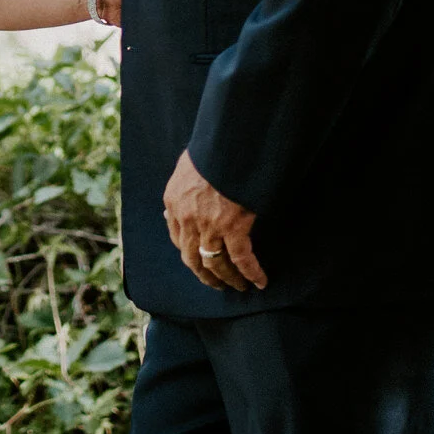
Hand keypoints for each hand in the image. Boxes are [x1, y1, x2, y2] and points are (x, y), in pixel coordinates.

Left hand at [164, 149, 263, 291]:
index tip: (197, 258)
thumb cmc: (210, 150)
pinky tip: (260, 282)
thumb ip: (185, 182)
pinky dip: (251, 273)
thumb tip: (183, 191)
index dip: (188, 251)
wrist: (225, 147)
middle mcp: (187, 219)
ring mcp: (209, 226)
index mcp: (173, 202)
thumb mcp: (186, 164)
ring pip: (215, 264)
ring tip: (238, 287)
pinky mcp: (233, 228)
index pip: (176, 237)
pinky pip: (241, 259)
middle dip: (205, 274)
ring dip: (227, 279)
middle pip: (192, 258)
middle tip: (216, 283)